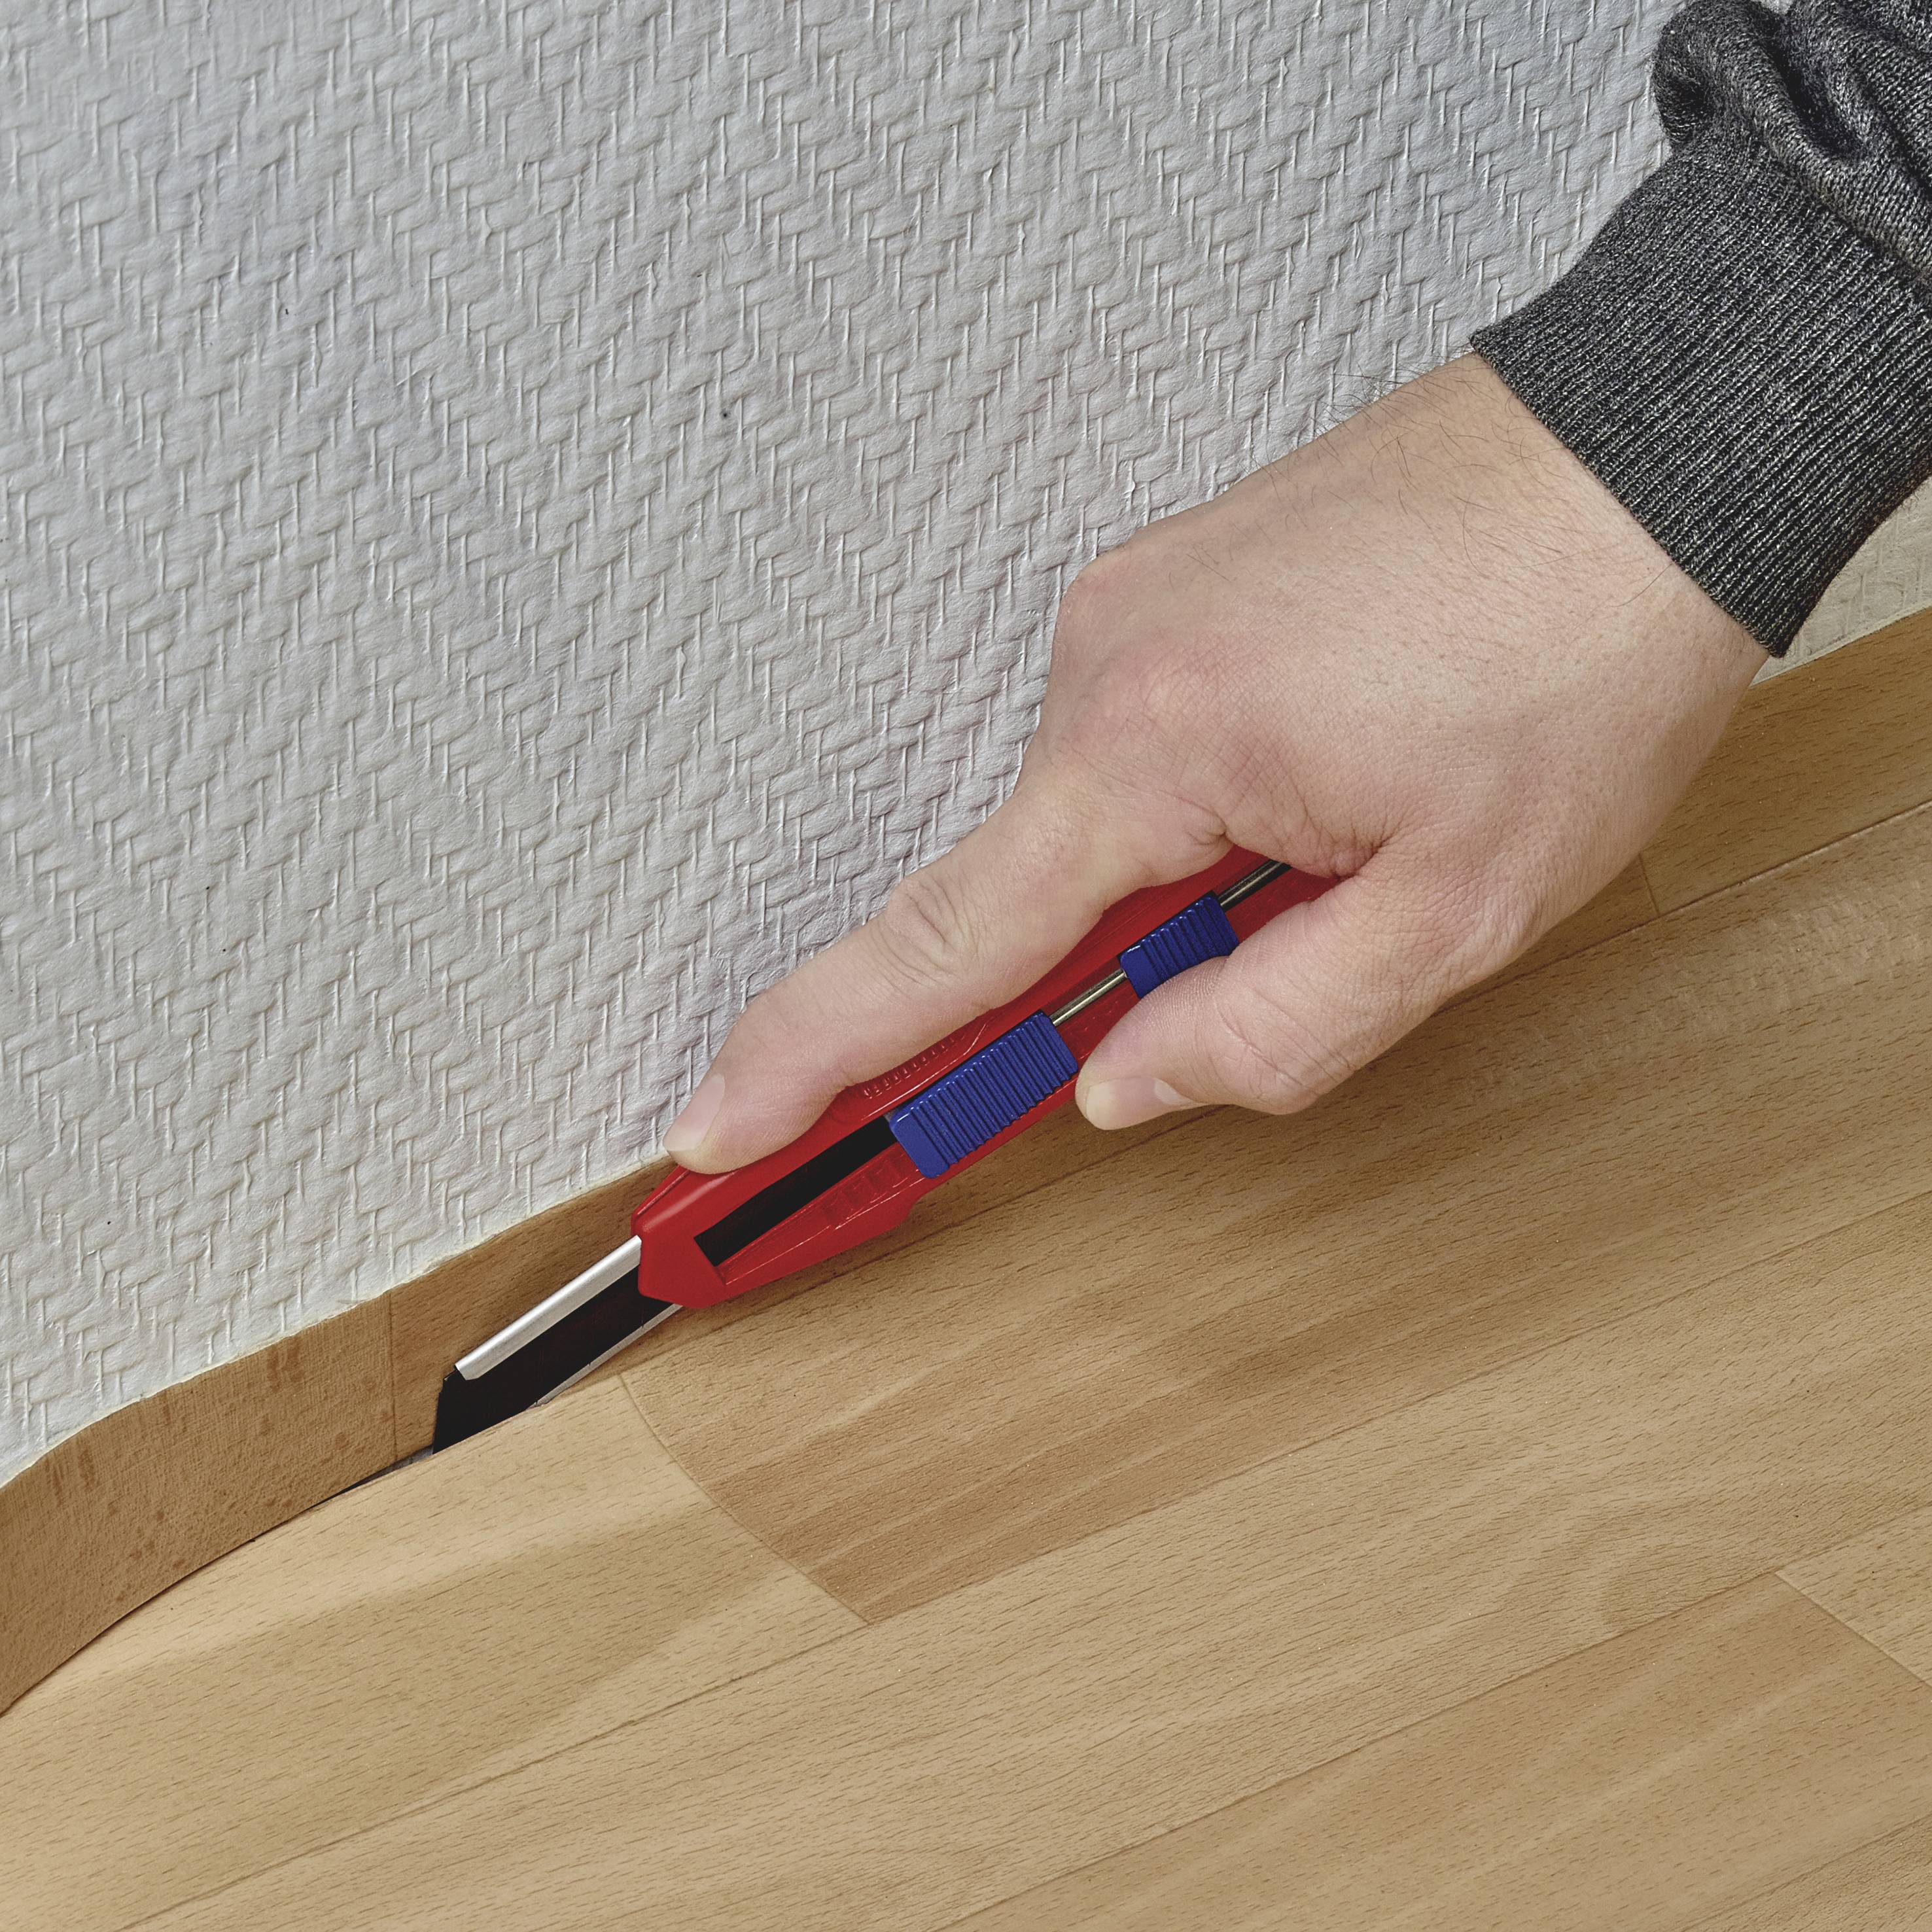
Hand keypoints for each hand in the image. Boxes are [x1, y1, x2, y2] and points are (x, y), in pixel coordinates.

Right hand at [664, 354, 1764, 1171]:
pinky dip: (1196, 811)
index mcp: (1152, 745)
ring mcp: (1127, 606)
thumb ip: (1271, 1031)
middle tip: (1243, 984)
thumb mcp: (1461, 911)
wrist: (1657, 442)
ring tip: (1366, 847)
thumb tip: (1116, 1085)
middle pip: (1023, 893)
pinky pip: (1138, 747)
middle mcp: (1101, 660)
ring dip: (1189, 887)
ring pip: (1099, 825)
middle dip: (1099, 980)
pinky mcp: (1170, 584)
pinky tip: (1333, 784)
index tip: (717, 1133)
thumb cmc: (1583, 650)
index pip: (940, 947)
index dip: (816, 1059)